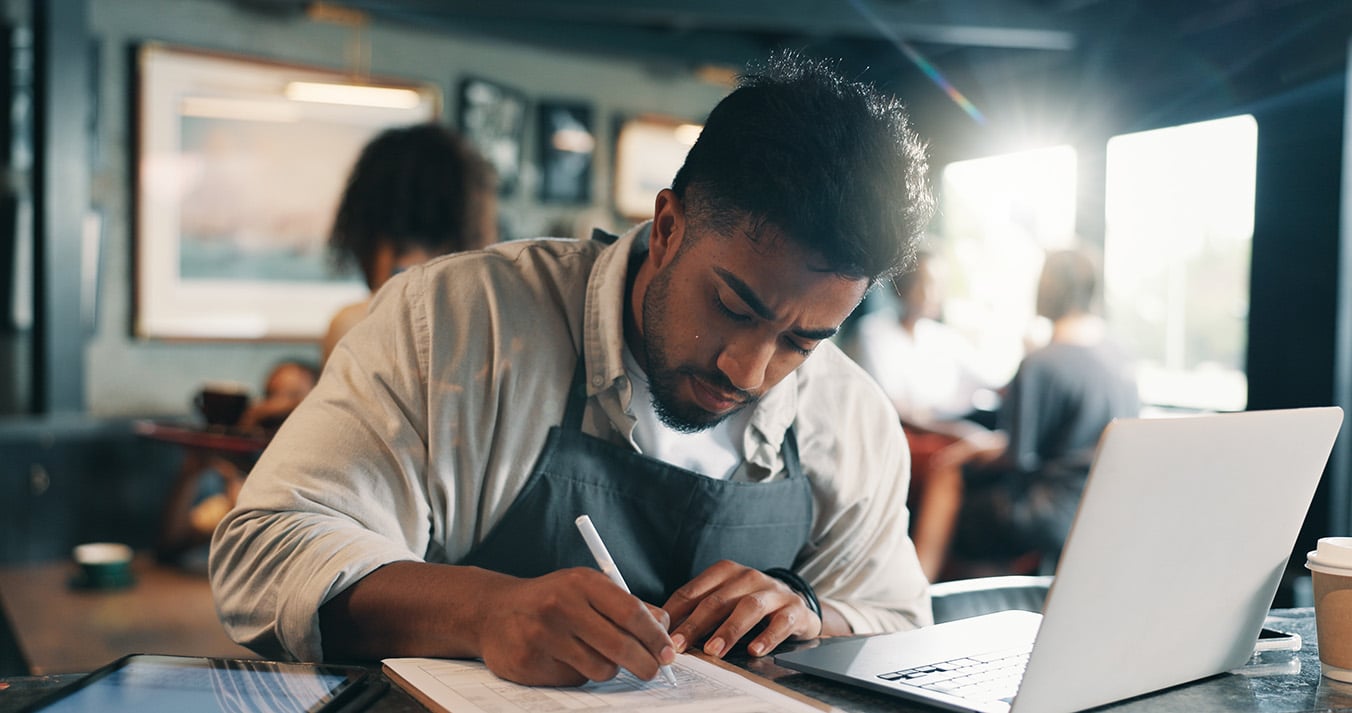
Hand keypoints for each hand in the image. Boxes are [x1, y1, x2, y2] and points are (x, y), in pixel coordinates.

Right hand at [478, 567, 675, 685]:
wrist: (493, 611)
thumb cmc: (551, 599)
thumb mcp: (586, 588)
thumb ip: (624, 605)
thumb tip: (663, 630)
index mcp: (581, 582)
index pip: (631, 612)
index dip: (655, 636)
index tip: (668, 652)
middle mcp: (560, 606)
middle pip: (620, 645)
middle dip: (645, 664)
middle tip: (653, 670)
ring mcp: (542, 635)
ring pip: (600, 669)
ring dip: (608, 669)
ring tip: (595, 655)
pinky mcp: (529, 662)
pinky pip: (574, 679)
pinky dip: (579, 674)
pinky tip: (564, 658)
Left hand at [662, 560, 820, 659]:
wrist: (797, 606)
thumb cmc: (751, 605)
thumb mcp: (724, 601)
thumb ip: (698, 612)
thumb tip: (663, 633)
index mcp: (725, 572)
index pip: (693, 591)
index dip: (675, 613)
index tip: (660, 634)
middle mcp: (748, 577)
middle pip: (717, 600)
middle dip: (695, 624)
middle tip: (679, 645)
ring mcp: (773, 591)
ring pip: (748, 608)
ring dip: (728, 630)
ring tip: (713, 650)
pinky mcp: (794, 608)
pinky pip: (781, 623)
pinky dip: (767, 637)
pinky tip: (754, 651)